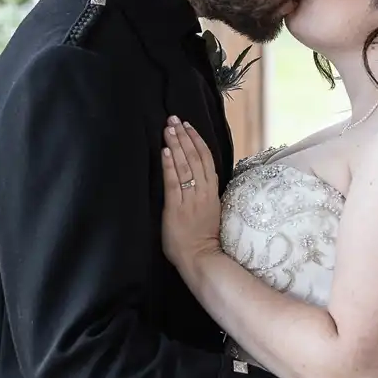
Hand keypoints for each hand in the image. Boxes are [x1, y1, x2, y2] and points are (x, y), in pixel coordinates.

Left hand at [161, 118, 223, 275]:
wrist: (200, 258)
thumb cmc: (203, 239)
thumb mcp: (210, 211)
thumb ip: (205, 194)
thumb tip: (198, 179)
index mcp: (212, 192)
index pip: (206, 160)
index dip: (197, 141)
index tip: (188, 126)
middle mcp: (203, 192)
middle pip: (195, 157)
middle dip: (184, 136)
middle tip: (174, 119)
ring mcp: (190, 199)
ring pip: (185, 166)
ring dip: (176, 145)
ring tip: (168, 128)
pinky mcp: (176, 208)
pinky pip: (174, 182)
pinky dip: (169, 165)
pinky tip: (165, 151)